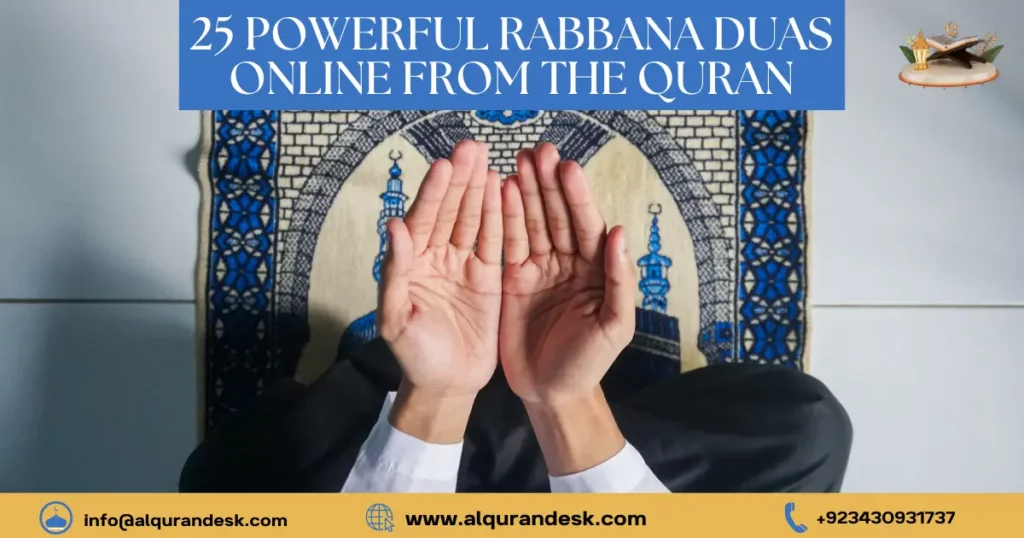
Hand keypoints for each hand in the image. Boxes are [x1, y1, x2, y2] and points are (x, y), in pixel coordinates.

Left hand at [377, 141, 501, 440]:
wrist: (447, 386)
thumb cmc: (415, 357)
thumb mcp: (397, 320)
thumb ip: (395, 274)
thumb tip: (393, 226)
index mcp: (412, 264)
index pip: (423, 220)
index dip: (435, 193)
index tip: (447, 165)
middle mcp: (437, 257)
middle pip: (450, 211)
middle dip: (461, 179)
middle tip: (473, 147)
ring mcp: (462, 265)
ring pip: (472, 219)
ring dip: (480, 189)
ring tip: (490, 157)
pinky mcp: (488, 278)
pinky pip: (494, 241)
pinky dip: (499, 216)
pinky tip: (505, 189)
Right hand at [499, 143, 637, 406]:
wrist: (551, 393)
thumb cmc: (589, 363)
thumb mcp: (614, 328)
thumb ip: (620, 282)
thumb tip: (619, 233)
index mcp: (596, 270)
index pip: (587, 226)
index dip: (577, 197)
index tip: (566, 168)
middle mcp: (568, 262)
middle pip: (557, 215)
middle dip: (547, 183)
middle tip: (537, 151)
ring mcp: (539, 268)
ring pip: (531, 222)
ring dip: (524, 191)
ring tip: (516, 161)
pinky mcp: (512, 279)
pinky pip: (507, 243)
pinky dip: (502, 217)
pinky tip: (497, 191)